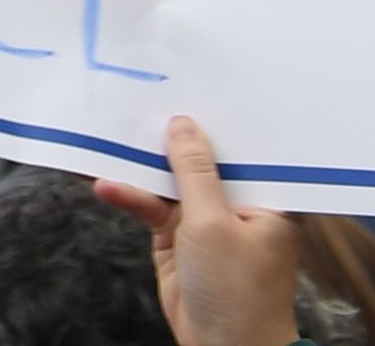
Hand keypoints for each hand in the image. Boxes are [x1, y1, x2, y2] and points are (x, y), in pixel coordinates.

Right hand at [93, 115, 300, 345]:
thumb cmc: (238, 290)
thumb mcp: (213, 222)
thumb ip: (195, 172)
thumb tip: (183, 125)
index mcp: (268, 198)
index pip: (245, 148)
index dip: (219, 119)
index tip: (192, 84)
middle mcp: (240, 204)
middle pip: (203, 161)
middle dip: (173, 138)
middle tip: (141, 99)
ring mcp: (208, 222)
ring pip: (171, 182)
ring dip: (142, 168)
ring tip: (109, 139)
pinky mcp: (179, 238)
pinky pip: (152, 207)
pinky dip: (131, 197)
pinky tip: (106, 186)